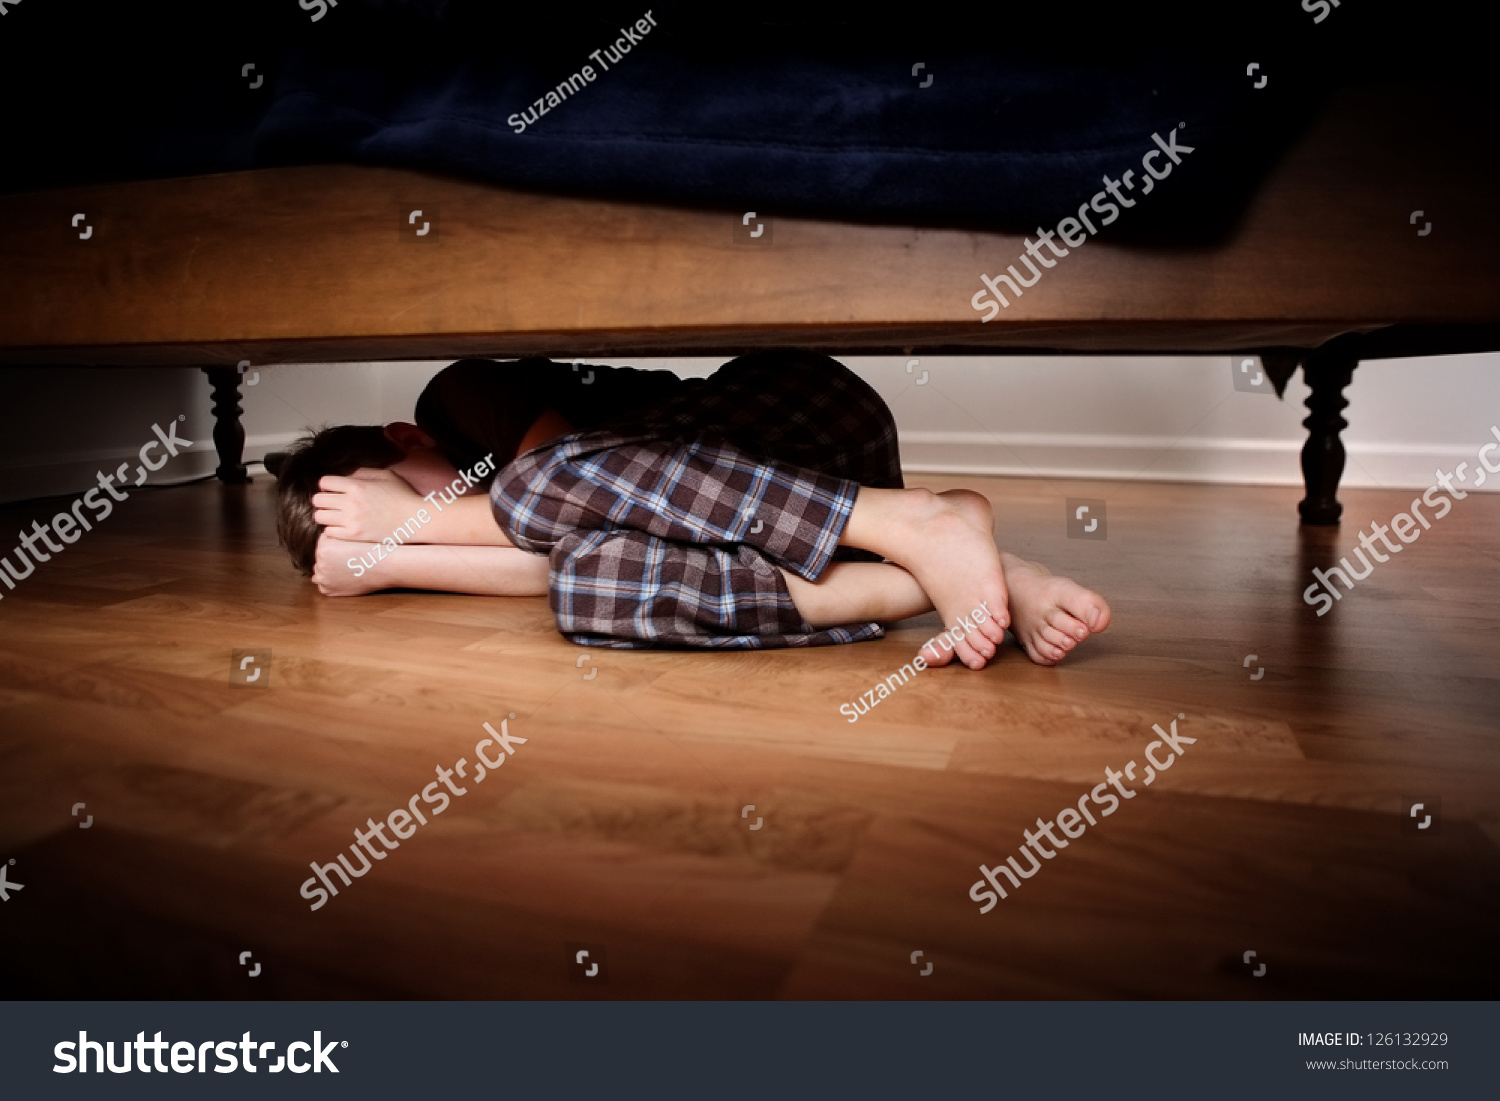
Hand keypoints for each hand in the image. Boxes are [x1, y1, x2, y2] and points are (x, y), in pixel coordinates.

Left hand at [312, 468, 427, 543]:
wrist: (416, 519)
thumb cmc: (404, 496)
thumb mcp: (386, 475)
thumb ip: (363, 473)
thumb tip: (347, 477)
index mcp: (357, 485)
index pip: (324, 482)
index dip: (327, 485)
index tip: (333, 490)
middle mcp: (350, 502)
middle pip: (318, 500)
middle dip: (323, 500)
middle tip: (333, 503)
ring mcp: (351, 520)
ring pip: (320, 516)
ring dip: (326, 515)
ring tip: (336, 516)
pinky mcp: (354, 536)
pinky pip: (329, 532)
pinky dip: (333, 529)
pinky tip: (343, 527)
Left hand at [312, 532, 390, 595]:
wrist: (385, 567)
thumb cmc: (372, 549)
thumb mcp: (351, 535)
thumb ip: (335, 535)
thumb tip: (326, 537)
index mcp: (324, 547)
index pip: (323, 541)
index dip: (335, 542)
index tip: (345, 546)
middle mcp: (321, 564)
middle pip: (320, 556)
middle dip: (330, 556)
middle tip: (346, 557)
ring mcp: (324, 579)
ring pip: (320, 570)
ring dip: (327, 569)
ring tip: (344, 567)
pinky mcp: (329, 590)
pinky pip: (323, 584)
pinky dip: (329, 581)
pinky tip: (341, 577)